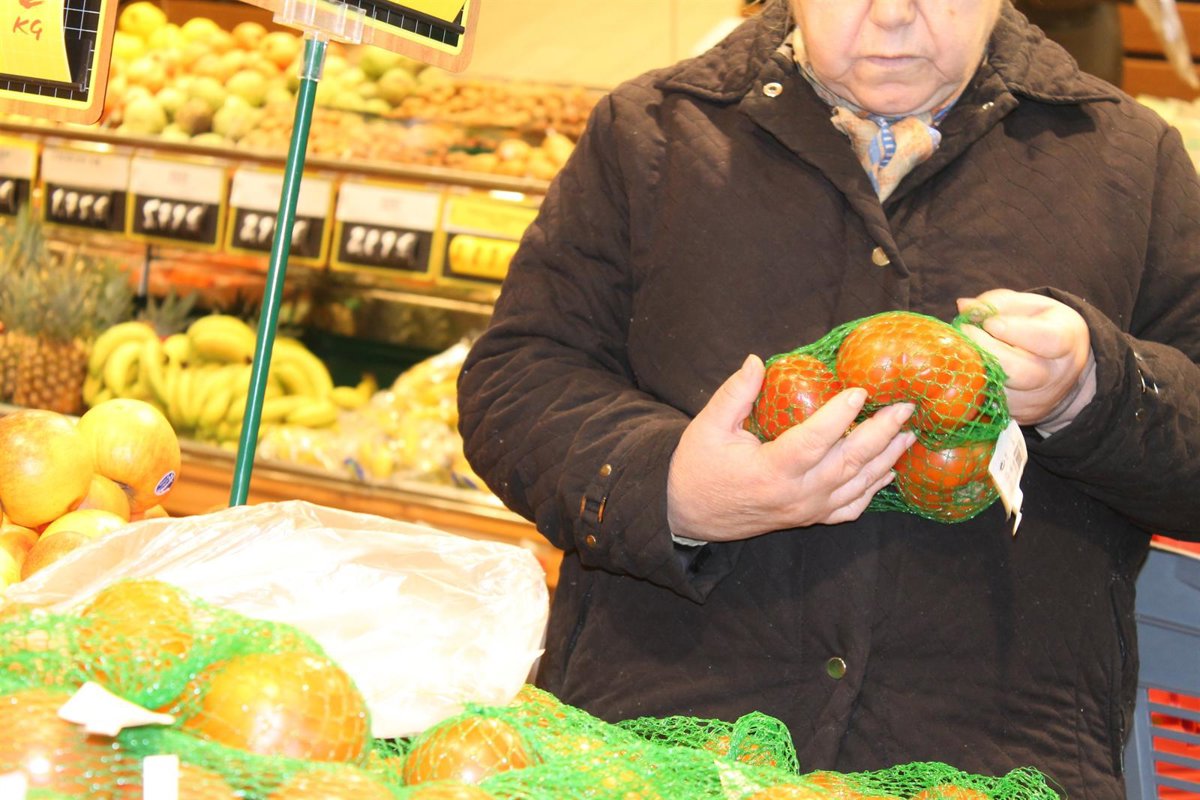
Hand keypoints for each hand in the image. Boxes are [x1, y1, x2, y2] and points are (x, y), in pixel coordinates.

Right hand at [666, 355, 916, 541]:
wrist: (688, 515)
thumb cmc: (697, 469)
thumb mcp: (707, 427)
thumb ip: (735, 394)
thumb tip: (757, 360)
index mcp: (771, 471)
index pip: (814, 441)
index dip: (839, 416)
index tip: (861, 391)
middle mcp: (796, 495)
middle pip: (849, 463)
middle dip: (881, 433)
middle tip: (905, 408)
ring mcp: (806, 511)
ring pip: (856, 485)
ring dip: (886, 459)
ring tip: (908, 434)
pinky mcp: (808, 520)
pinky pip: (849, 509)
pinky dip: (872, 491)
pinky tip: (887, 472)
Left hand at [956, 290, 1095, 432]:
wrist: (1065, 370)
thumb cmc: (1043, 328)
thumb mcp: (1030, 307)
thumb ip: (998, 303)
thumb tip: (965, 307)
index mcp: (1067, 340)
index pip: (1046, 340)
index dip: (1013, 331)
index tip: (989, 322)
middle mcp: (1057, 375)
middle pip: (1019, 371)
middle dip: (986, 350)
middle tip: (964, 332)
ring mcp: (1039, 400)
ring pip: (1000, 391)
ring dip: (976, 371)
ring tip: (963, 352)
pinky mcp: (1021, 415)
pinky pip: (991, 404)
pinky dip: (975, 387)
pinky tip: (966, 371)